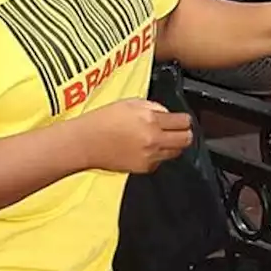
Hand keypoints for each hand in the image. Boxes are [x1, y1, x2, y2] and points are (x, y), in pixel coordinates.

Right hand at [75, 99, 193, 173]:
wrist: (85, 142)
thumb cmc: (102, 121)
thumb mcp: (130, 103)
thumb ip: (153, 106)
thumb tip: (167, 114)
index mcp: (150, 120)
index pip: (183, 122)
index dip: (185, 119)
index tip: (182, 119)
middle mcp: (153, 139)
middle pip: (186, 140)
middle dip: (185, 133)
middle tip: (179, 130)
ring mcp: (149, 156)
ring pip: (176, 152)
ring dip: (173, 145)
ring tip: (162, 139)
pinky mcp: (143, 168)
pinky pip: (160, 162)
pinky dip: (158, 156)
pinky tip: (147, 148)